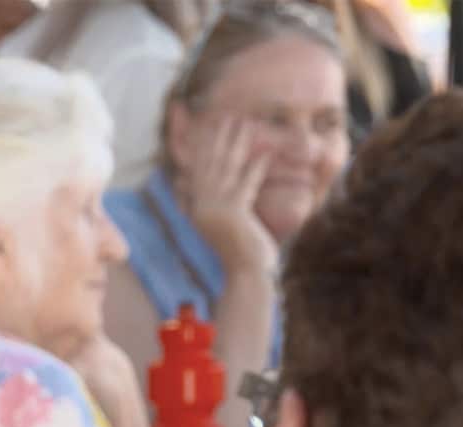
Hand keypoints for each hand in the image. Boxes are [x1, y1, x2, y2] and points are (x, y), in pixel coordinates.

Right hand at [183, 116, 276, 274]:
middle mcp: (202, 207)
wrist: (246, 273)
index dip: (204, 148)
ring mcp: (216, 209)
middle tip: (226, 116)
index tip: (210, 128)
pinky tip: (265, 153)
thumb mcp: (223, 227)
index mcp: (196, 209)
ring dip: (237, 144)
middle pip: (210, 164)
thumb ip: (214, 207)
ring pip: (226, 169)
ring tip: (245, 124)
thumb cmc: (241, 253)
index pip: (198, 171)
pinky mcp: (233, 213)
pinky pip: (246, 183)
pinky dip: (257, 168)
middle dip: (218, 139)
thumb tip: (206, 189)